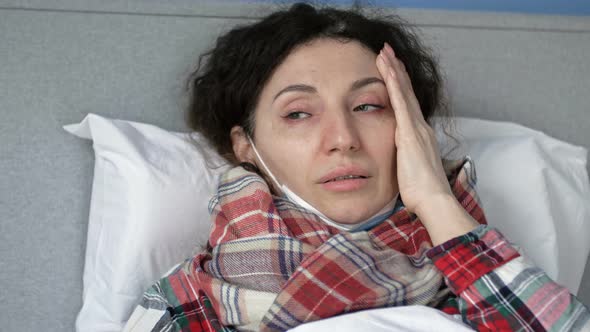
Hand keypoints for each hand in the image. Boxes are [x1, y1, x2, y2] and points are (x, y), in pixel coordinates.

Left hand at [375, 42, 451, 215]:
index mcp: (419, 135)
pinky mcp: (410, 134)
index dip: (400, 86)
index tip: (393, 70)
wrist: (433, 200)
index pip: (408, 105)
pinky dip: (394, 85)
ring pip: (403, 93)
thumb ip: (405, 157)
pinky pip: (400, 104)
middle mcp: (420, 127)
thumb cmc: (422, 191)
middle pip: (407, 93)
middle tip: (388, 52)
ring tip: (385, 53)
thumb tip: (400, 155)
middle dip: (397, 71)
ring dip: (394, 71)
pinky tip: (388, 71)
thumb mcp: (410, 169)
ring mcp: (416, 128)